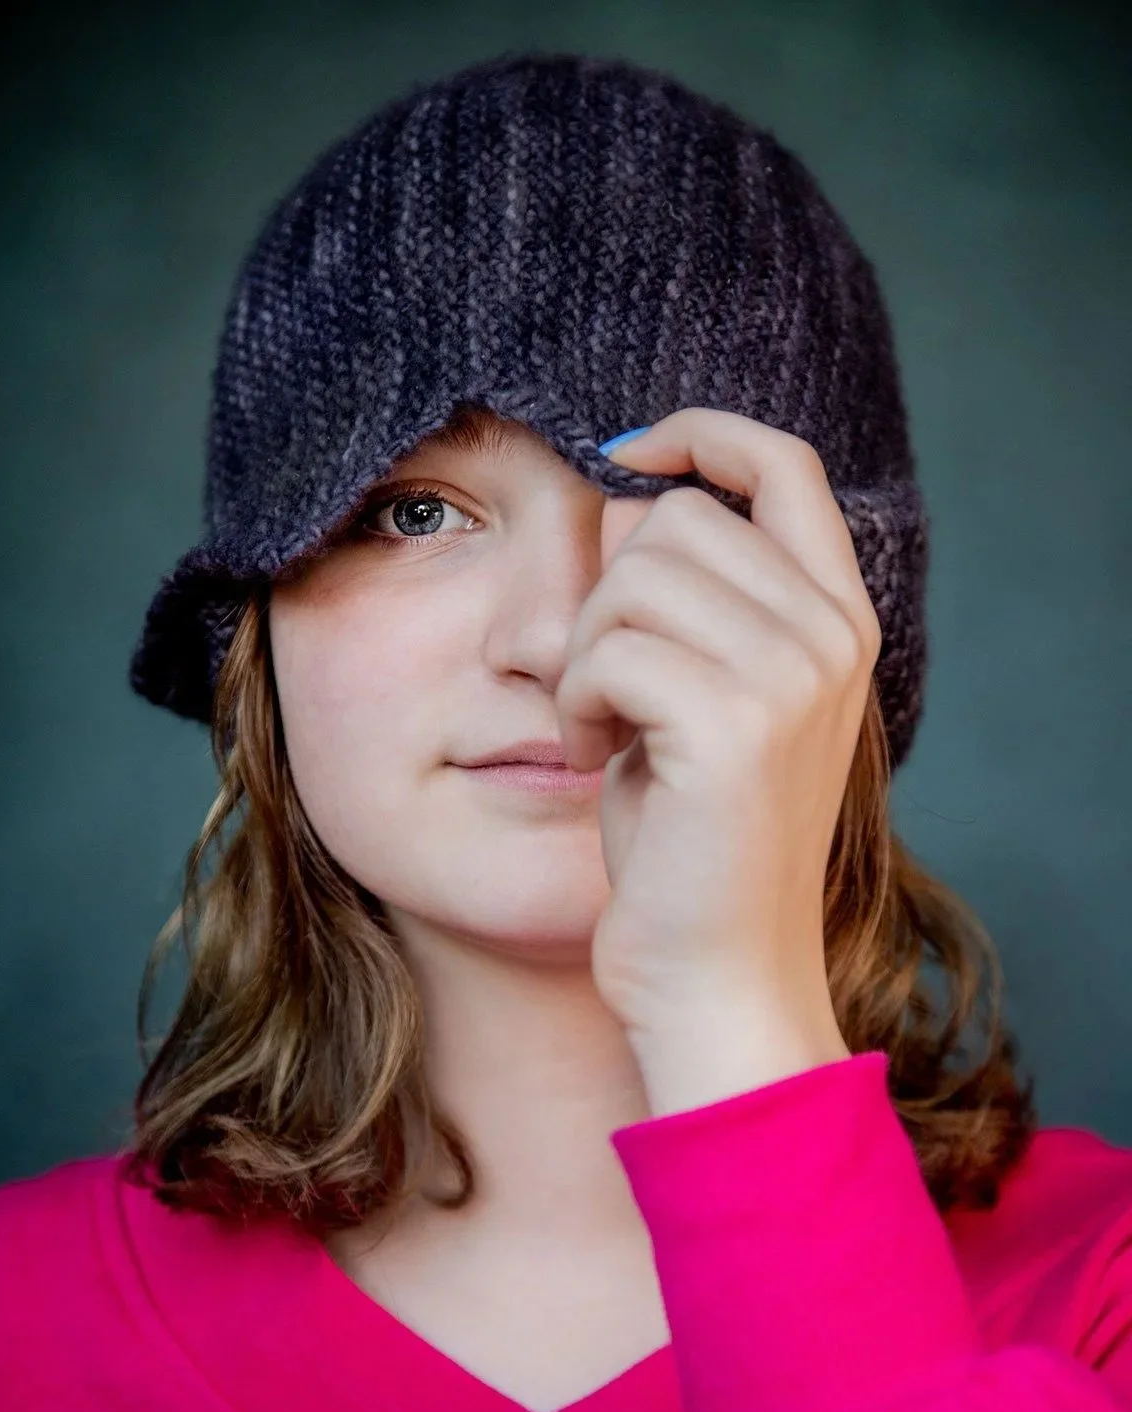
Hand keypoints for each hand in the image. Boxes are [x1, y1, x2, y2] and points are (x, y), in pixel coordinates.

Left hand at [555, 406, 881, 1050]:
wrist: (715, 972)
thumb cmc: (691, 842)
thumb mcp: (702, 698)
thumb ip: (694, 602)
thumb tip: (630, 501)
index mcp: (839, 623)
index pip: (785, 466)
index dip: (702, 435)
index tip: (623, 452)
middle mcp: (832, 637)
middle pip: (679, 519)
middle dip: (608, 595)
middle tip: (605, 688)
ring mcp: (794, 678)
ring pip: (634, 578)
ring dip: (586, 655)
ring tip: (601, 730)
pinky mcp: (735, 726)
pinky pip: (609, 650)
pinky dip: (577, 702)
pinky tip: (593, 758)